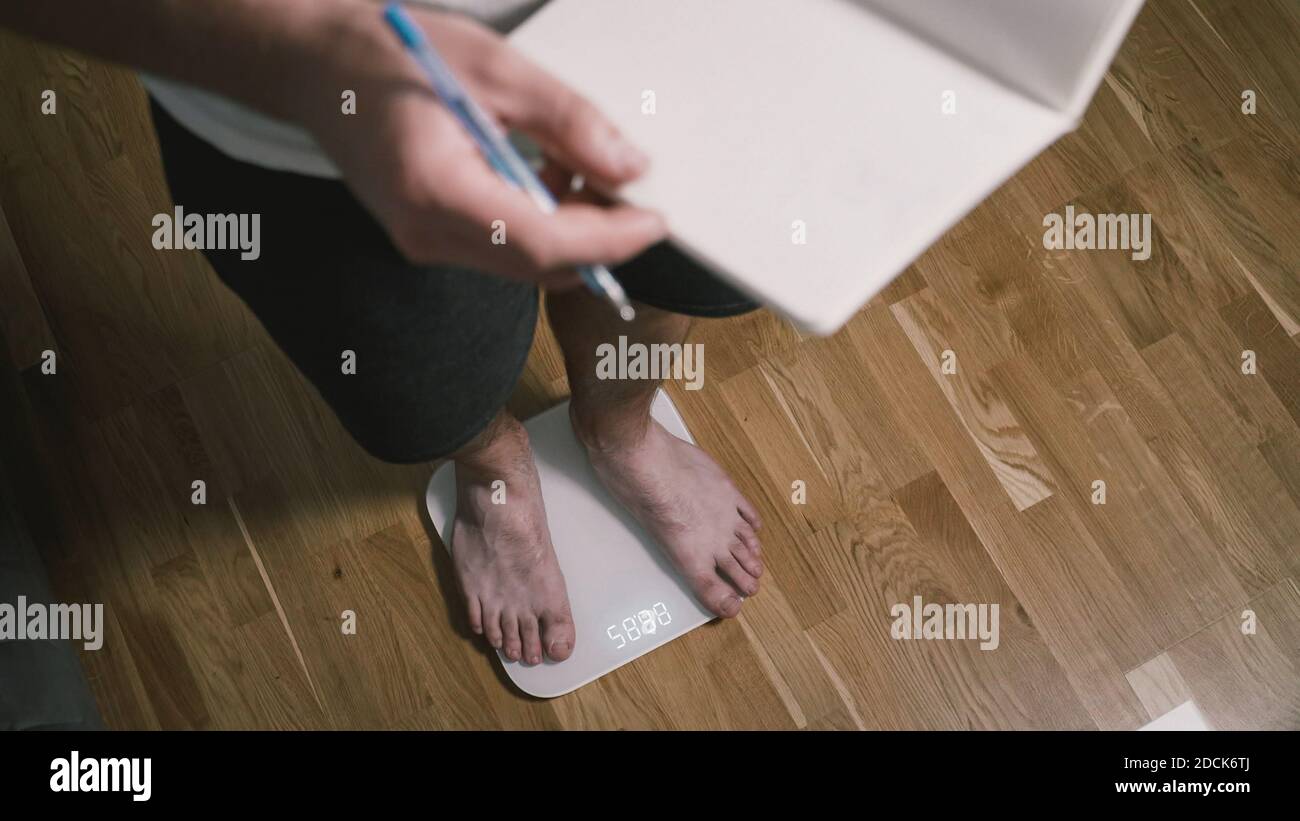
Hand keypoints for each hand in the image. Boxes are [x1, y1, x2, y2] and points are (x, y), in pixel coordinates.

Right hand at [288, 3, 665, 287]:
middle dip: (598, 239)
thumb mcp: (495, 67)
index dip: (608, 240)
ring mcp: (423, 243)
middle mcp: (425, 232)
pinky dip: (541, 225)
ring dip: (571, 233)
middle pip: (538, 265)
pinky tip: (548, 177)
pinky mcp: (428, 239)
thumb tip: (628, 167)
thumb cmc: (391, 54)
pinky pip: (502, 251)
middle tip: (634, 194)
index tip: (654, 221)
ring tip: (582, 170)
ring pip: (524, 265)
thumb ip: (568, 121)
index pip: (542, 243)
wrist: (316, 65)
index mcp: (436, 188)